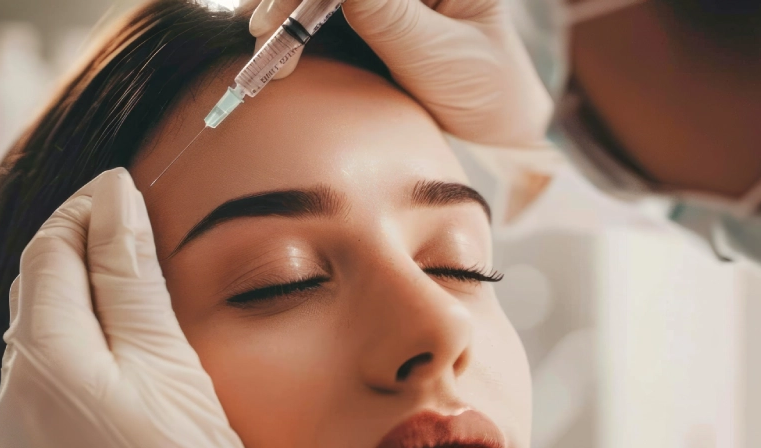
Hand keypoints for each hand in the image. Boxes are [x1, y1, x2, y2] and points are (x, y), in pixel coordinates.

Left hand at [0, 168, 273, 447]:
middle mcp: (14, 397)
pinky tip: (120, 366)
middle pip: (33, 293)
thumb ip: (132, 279)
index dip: (85, 211)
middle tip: (134, 229)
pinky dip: (75, 358)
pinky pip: (41, 392)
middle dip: (78, 251)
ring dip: (76, 304)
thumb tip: (111, 199)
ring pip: (37, 343)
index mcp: (44, 359)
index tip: (125, 190)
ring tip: (134, 291)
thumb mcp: (171, 367)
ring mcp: (18, 442)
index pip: (48, 251)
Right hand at [248, 0, 552, 146]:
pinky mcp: (363, 11)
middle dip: (289, 0)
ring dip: (281, 12)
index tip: (285, 12)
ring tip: (265, 54)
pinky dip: (289, 25)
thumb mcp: (439, 53)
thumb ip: (388, 15)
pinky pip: (316, 8)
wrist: (497, 122)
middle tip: (263, 35)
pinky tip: (271, 47)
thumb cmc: (485, 86)